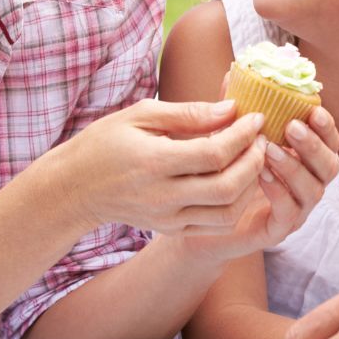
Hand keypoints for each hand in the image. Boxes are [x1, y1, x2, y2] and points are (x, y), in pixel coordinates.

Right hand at [63, 99, 265, 235]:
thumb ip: (189, 113)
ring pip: (227, 212)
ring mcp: (167, 218)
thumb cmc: (107, 142)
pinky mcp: (170, 229)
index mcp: (153, 163)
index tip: (256, 117)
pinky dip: (236, 203)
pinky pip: (215, 224)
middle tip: (262, 138)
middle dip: (255, 161)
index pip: (214, 154)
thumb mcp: (142, 114)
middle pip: (227, 187)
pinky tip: (240, 179)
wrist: (76, 187)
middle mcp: (162, 196)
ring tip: (255, 158)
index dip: (243, 136)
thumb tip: (232, 109)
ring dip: (251, 185)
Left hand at [183, 106, 338, 262]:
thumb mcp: (230, 136)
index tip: (313, 110)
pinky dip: (279, 193)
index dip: (327, 127)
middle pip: (330, 166)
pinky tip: (262, 176)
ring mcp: (297, 209)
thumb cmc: (224, 170)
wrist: (203, 215)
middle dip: (314, 145)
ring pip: (313, 190)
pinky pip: (289, 213)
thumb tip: (234, 71)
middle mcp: (308, 183)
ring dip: (295, 167)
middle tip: (292, 127)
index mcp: (305, 159)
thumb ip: (238, 109)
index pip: (330, 141)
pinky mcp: (279, 230)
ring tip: (270, 150)